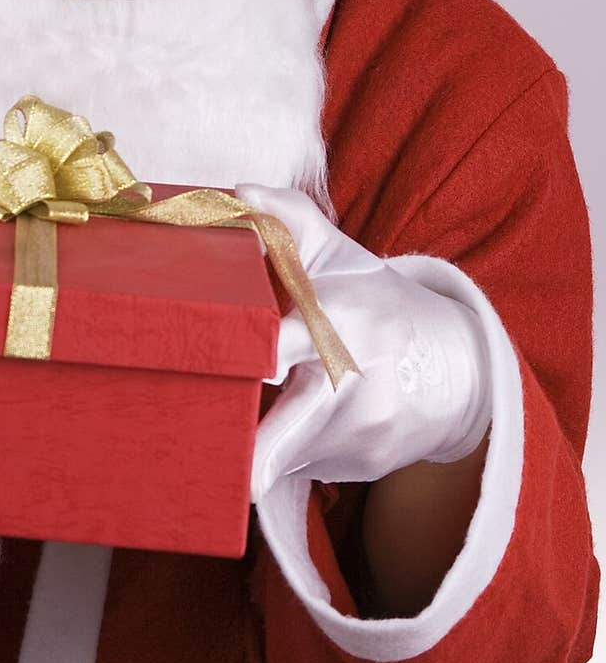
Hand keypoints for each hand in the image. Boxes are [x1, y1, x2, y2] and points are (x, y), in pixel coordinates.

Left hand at [234, 183, 491, 493]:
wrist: (461, 367)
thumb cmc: (378, 305)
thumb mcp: (341, 257)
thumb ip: (290, 220)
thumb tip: (239, 194)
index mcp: (339, 321)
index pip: (282, 346)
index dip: (247, 362)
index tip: (207, 370)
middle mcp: (352, 385)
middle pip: (282, 439)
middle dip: (244, 455)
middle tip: (200, 456)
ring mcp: (361, 435)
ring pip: (280, 452)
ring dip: (257, 435)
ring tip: (260, 405)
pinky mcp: (364, 467)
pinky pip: (302, 465)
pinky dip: (290, 448)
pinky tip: (302, 423)